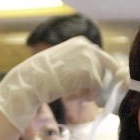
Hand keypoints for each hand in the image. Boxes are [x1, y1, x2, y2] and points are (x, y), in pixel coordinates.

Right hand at [0, 36, 127, 130]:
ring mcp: (91, 59)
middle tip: (86, 94)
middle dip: (99, 83)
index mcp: (82, 42)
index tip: (89, 86)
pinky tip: (72, 97)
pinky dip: (88, 97)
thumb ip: (80, 63)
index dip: (97, 74)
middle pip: (107, 68)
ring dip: (90, 91)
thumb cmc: (43, 75)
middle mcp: (89, 46)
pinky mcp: (91, 73)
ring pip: (102, 80)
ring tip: (73, 95)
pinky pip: (98, 89)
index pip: (101, 58)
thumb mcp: (64, 61)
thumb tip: (98, 75)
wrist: (31, 81)